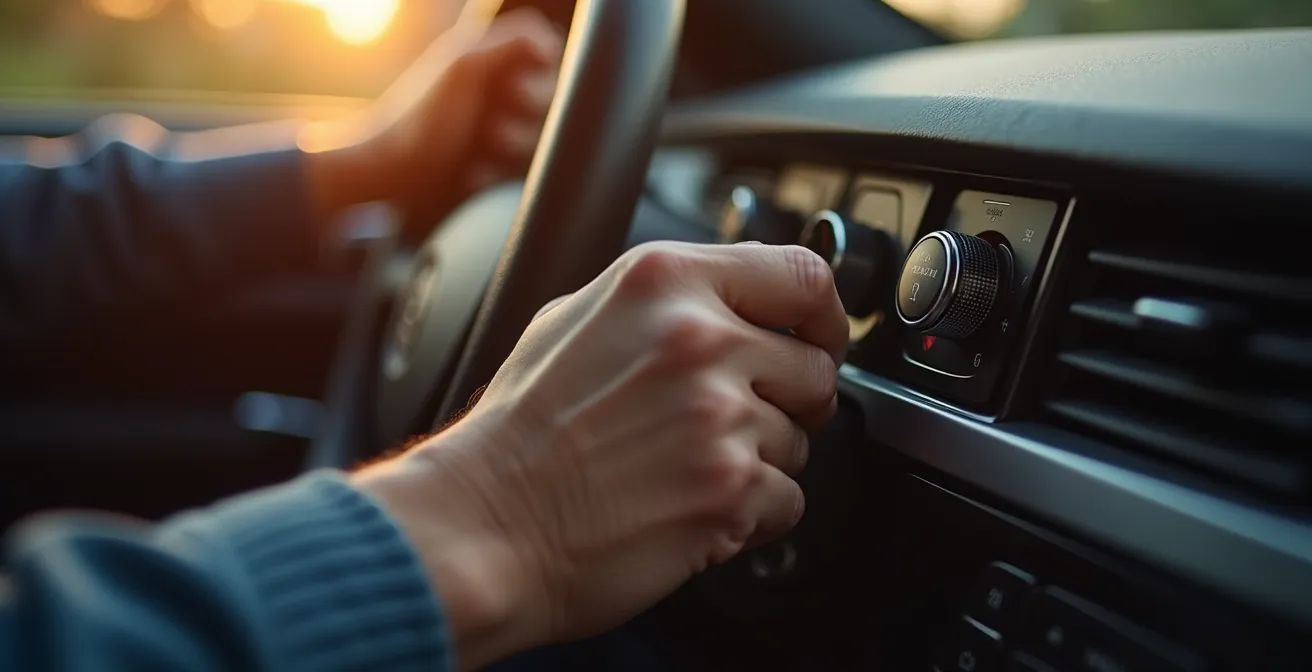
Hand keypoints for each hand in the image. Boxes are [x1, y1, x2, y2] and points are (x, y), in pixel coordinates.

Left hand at [301, 8, 563, 222]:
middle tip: (490, 122)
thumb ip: (515, 42)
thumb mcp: (465, 65)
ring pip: (544, 140)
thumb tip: (553, 48)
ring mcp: (503, 133)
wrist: (392, 177)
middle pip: (554, 101)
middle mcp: (502, 92)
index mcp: (493, 59)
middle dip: (525, 114)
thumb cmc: (420, 118)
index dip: (541, 75)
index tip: (513, 87)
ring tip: (480, 148)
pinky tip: (473, 173)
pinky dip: (498, 174)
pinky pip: (526, 175)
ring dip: (514, 147)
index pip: (551, 57)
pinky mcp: (499, 171)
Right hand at [356, 242, 847, 669]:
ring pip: (801, 441)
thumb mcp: (576, 316)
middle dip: (787, 399)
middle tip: (733, 420)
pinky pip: (787, 501)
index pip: (803, 275)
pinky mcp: (728, 492)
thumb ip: (666, 298)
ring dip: (759, 460)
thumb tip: (735, 298)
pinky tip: (692, 507)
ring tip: (686, 468)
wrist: (485, 523)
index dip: (822, 314)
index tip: (818, 338)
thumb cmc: (520, 430)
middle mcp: (701, 340)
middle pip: (815, 366)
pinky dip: (751, 514)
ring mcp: (719, 418)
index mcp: (666, 281)